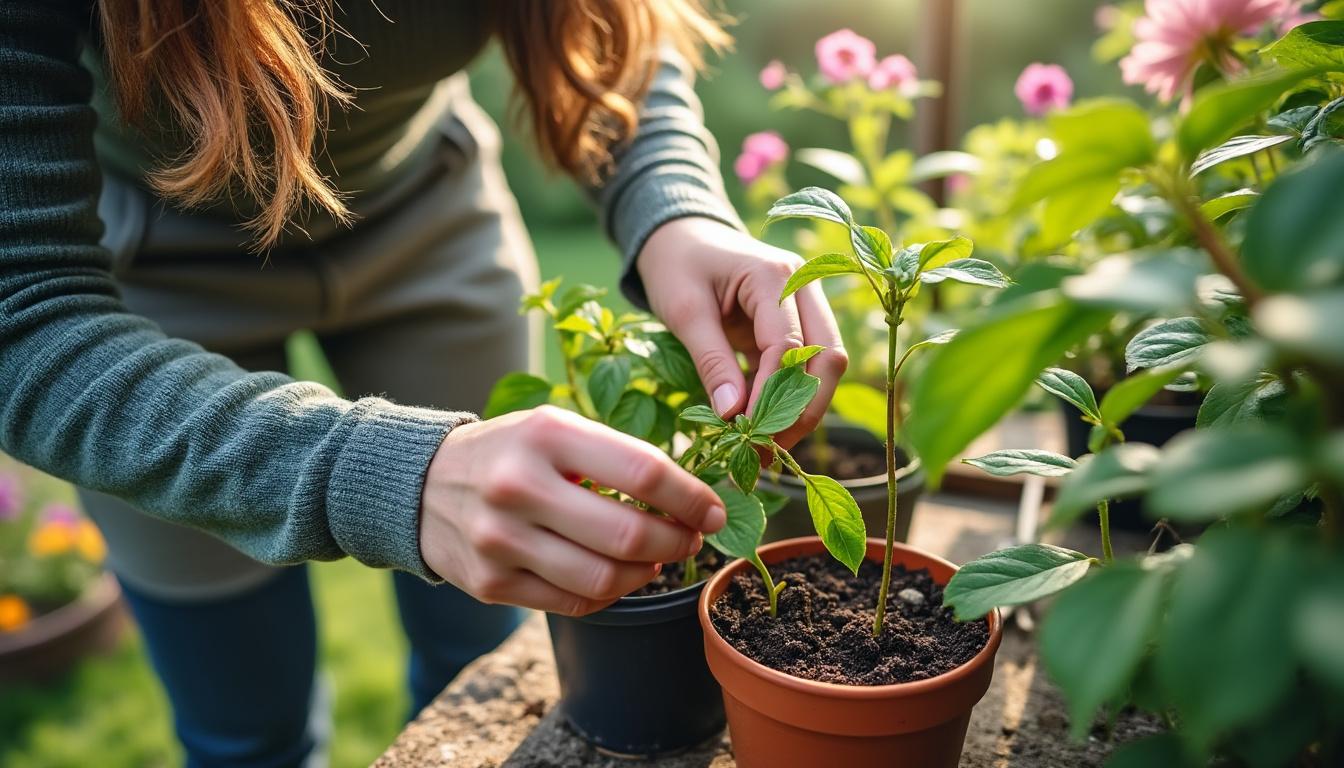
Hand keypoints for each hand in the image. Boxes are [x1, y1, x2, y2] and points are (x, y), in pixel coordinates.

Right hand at [418, 406, 725, 615]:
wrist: (419, 484)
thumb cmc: (510, 452)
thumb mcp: (554, 429)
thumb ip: (616, 456)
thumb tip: (692, 499)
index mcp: (546, 435)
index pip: (643, 472)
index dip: (692, 498)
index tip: (713, 511)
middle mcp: (519, 487)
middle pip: (628, 534)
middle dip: (678, 541)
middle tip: (692, 538)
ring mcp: (500, 540)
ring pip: (605, 579)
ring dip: (647, 573)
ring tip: (657, 557)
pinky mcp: (491, 583)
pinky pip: (573, 603)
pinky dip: (610, 594)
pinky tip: (618, 574)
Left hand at [638, 217, 846, 448]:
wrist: (678, 236)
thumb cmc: (676, 266)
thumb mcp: (683, 311)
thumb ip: (710, 361)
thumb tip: (731, 415)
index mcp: (775, 275)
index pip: (789, 345)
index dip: (772, 394)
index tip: (746, 433)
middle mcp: (803, 286)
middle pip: (827, 357)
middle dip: (803, 409)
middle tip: (768, 450)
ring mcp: (805, 304)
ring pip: (825, 365)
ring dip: (801, 409)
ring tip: (765, 449)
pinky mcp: (796, 324)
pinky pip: (805, 367)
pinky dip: (788, 399)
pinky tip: (763, 430)